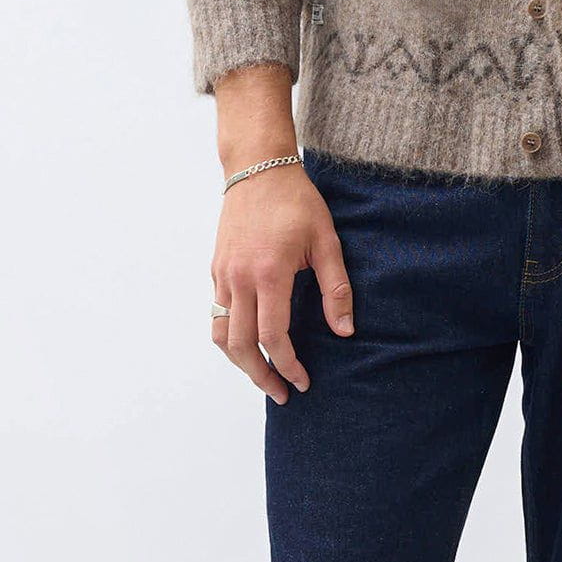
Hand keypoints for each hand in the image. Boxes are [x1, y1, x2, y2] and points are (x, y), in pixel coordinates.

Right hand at [211, 163, 353, 405]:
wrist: (257, 168)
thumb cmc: (296, 202)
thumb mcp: (327, 242)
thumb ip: (336, 289)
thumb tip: (345, 331)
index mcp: (269, 274)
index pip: (273, 336)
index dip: (288, 365)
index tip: (302, 382)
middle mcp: (239, 278)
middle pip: (241, 345)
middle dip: (261, 375)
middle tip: (281, 394)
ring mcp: (223, 275)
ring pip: (221, 334)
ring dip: (240, 361)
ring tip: (262, 375)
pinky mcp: (216, 269)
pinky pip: (217, 314)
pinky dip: (230, 337)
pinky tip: (250, 343)